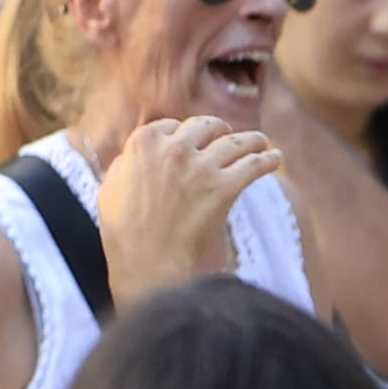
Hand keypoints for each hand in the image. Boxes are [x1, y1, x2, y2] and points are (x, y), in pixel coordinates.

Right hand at [94, 115, 277, 292]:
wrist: (147, 262)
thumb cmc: (124, 232)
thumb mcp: (110, 188)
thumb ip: (126, 165)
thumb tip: (137, 156)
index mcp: (144, 142)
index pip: (170, 126)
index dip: (181, 133)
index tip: (191, 141)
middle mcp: (175, 147)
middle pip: (205, 126)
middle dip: (217, 129)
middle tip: (226, 136)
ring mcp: (202, 166)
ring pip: (235, 141)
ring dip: (251, 140)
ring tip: (261, 142)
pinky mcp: (225, 187)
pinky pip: (254, 165)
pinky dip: (268, 159)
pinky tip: (276, 158)